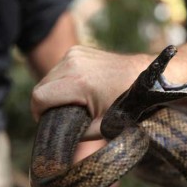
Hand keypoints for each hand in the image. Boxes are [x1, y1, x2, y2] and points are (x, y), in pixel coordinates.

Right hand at [31, 45, 152, 137]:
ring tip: (77, 101)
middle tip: (67, 114)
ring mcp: (75, 53)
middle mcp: (73, 62)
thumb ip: (75, 134)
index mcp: (77, 81)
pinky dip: (64, 80)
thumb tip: (57, 136)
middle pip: (42, 86)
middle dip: (49, 103)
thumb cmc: (130, 103)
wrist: (147, 77)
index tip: (51, 121)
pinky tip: (80, 88)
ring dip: (56, 91)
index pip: (39, 97)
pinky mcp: (79, 50)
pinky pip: (60, 68)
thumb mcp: (103, 127)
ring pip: (49, 77)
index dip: (40, 114)